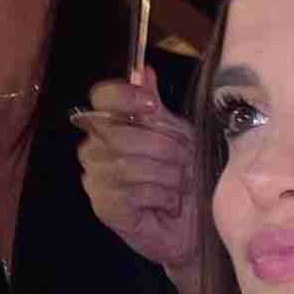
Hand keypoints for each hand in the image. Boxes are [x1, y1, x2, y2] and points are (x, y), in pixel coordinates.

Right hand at [75, 67, 198, 293]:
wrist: (198, 224)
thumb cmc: (188, 177)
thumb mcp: (180, 136)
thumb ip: (158, 107)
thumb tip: (143, 69)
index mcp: (113, 123)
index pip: (102, 96)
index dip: (124, 97)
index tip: (152, 106)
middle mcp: (95, 147)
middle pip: (117, 133)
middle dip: (162, 147)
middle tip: (185, 161)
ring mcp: (96, 177)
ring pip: (125, 164)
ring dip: (166, 175)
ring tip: (180, 184)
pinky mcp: (103, 206)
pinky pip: (129, 192)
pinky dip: (160, 196)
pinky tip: (169, 202)